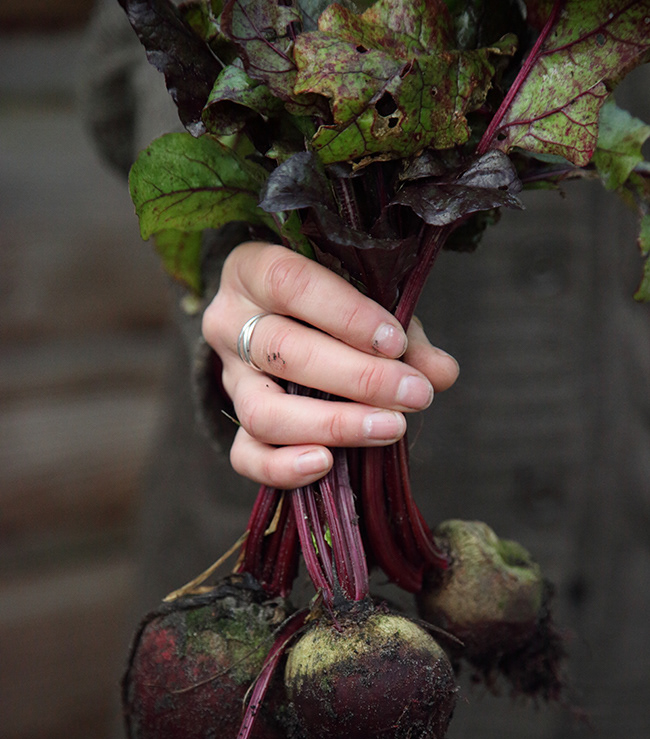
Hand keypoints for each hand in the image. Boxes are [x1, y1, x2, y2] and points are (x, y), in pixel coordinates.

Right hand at [202, 241, 458, 488]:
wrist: (289, 326)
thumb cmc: (334, 307)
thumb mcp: (368, 303)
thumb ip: (403, 334)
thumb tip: (440, 373)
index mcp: (253, 271)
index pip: (290, 284)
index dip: (345, 315)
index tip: (395, 342)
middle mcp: (229, 323)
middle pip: (282, 352)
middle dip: (356, 377)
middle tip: (414, 394)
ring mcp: (229, 379)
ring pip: (263, 410)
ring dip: (331, 424)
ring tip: (389, 428)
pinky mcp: (234, 424)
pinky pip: (245, 455)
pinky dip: (283, 468)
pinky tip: (327, 464)